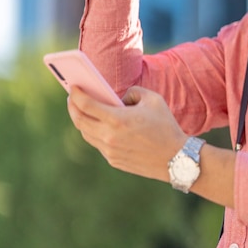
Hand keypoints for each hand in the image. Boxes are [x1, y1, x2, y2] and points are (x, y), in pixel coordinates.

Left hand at [67, 86, 186, 181]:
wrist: (176, 159)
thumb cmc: (165, 125)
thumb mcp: (152, 99)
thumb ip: (132, 92)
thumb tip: (119, 98)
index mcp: (117, 119)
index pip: (86, 105)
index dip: (76, 95)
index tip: (72, 87)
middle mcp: (109, 137)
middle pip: (80, 121)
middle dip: (72, 107)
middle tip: (71, 97)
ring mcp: (110, 151)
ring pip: (86, 134)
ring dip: (81, 120)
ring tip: (81, 110)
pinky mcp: (114, 161)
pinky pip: (97, 144)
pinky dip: (93, 132)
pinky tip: (96, 124)